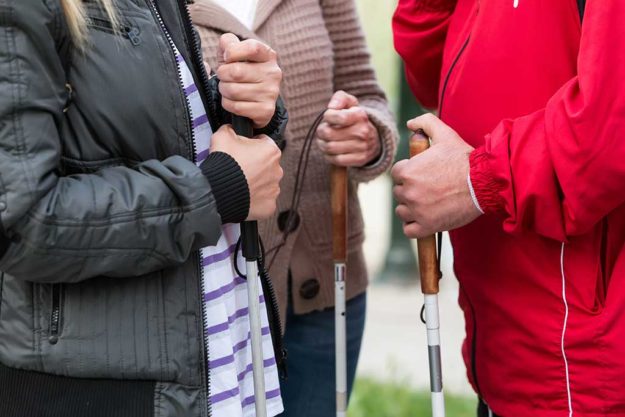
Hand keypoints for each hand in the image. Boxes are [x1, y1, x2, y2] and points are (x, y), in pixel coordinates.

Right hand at [210, 125, 282, 219]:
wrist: (217, 191)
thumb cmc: (223, 163)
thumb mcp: (223, 135)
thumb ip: (231, 129)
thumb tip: (232, 128)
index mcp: (271, 150)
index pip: (264, 143)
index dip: (251, 146)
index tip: (241, 151)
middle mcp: (278, 170)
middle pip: (266, 164)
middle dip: (255, 165)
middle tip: (239, 169)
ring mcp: (274, 189)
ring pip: (266, 183)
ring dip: (256, 182)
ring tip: (240, 184)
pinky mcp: (270, 206)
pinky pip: (263, 200)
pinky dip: (255, 199)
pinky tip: (243, 196)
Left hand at [216, 34, 281, 128]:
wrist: (254, 98)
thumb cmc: (241, 70)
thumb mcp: (234, 52)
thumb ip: (228, 43)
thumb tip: (227, 50)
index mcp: (268, 55)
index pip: (252, 48)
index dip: (232, 52)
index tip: (228, 58)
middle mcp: (273, 73)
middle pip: (235, 72)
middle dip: (222, 75)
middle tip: (225, 77)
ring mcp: (271, 93)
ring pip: (233, 91)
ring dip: (224, 90)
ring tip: (229, 88)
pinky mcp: (266, 110)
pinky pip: (236, 107)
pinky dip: (228, 104)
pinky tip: (234, 101)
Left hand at [316, 90, 380, 166]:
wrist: (372, 139)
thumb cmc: (354, 119)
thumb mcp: (350, 103)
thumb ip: (340, 98)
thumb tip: (332, 107)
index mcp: (360, 116)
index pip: (339, 117)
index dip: (327, 117)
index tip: (328, 117)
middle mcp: (363, 132)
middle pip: (328, 133)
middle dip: (321, 132)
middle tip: (323, 131)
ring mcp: (362, 147)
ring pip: (330, 147)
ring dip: (323, 144)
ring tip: (325, 140)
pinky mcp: (359, 159)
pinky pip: (336, 160)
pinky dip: (330, 156)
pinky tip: (332, 151)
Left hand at [391, 114, 481, 237]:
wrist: (484, 183)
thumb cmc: (464, 159)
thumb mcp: (445, 134)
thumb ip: (425, 123)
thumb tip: (410, 123)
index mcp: (408, 171)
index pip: (397, 174)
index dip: (409, 173)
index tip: (422, 175)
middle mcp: (409, 191)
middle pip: (399, 192)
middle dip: (411, 190)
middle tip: (429, 188)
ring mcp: (417, 210)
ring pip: (402, 211)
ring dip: (411, 208)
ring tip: (428, 203)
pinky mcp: (427, 226)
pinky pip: (409, 230)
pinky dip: (414, 226)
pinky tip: (425, 219)